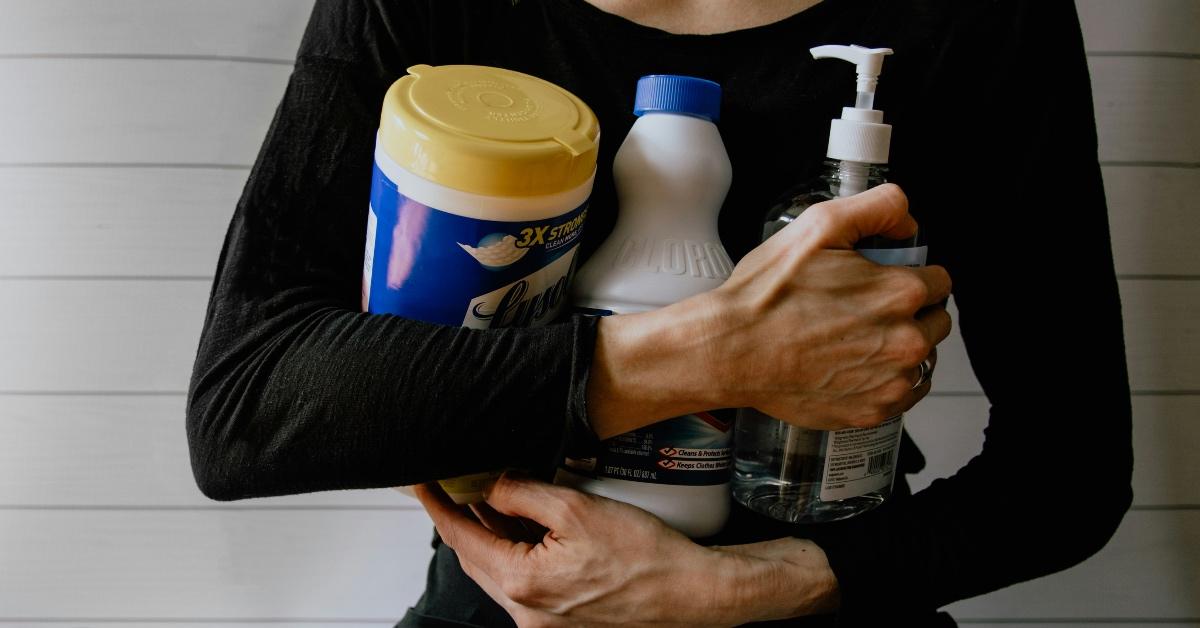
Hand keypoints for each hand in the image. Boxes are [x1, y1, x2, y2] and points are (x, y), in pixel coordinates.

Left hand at [414, 473, 838, 626]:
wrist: (691, 593)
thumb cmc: (645, 555)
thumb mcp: (576, 509)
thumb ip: (522, 495)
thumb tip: (488, 486)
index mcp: (522, 584)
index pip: (462, 538)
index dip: (437, 506)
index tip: (420, 482)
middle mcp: (525, 613)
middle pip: (476, 558)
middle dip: (464, 520)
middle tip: (455, 483)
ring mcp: (543, 624)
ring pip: (499, 572)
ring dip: (492, 537)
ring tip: (493, 498)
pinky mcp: (561, 624)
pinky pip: (524, 584)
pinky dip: (517, 555)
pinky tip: (527, 529)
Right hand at [587, 183, 950, 436]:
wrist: (730, 351)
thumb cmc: (767, 295)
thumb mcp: (819, 226)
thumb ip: (877, 207)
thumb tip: (908, 219)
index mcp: (901, 293)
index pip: (939, 280)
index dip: (909, 274)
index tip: (881, 280)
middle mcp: (906, 341)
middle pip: (935, 320)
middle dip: (908, 311)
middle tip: (862, 309)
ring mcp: (890, 382)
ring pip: (920, 359)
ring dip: (898, 347)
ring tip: (852, 339)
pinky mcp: (872, 412)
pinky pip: (902, 394)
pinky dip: (885, 381)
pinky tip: (852, 366)